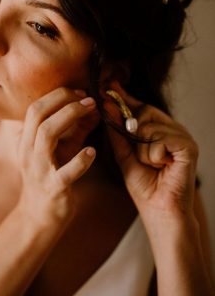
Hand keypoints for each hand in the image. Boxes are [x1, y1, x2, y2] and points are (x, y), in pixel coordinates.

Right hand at [16, 87, 99, 224]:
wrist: (38, 217)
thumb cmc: (50, 178)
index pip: (34, 107)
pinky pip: (65, 172)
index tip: (79, 92)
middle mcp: (27, 151)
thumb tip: (95, 108)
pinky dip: (80, 161)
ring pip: (46, 135)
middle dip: (63, 100)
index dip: (57, 95)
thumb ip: (75, 129)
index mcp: (25, 140)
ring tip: (92, 112)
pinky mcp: (53, 189)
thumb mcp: (60, 150)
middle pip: (37, 114)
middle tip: (88, 98)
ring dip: (70, 117)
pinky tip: (92, 152)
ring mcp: (39, 170)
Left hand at [105, 81, 198, 225]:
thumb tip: (107, 105)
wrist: (159, 209)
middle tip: (139, 155)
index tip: (108, 86)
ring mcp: (183, 136)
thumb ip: (117, 131)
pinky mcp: (189, 146)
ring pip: (149, 127)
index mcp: (159, 129)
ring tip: (152, 165)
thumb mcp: (124, 154)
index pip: (140, 106)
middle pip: (144, 112)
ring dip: (142, 150)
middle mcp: (173, 129)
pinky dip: (153, 156)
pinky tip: (162, 167)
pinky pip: (160, 139)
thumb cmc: (144, 185)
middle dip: (132, 131)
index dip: (124, 97)